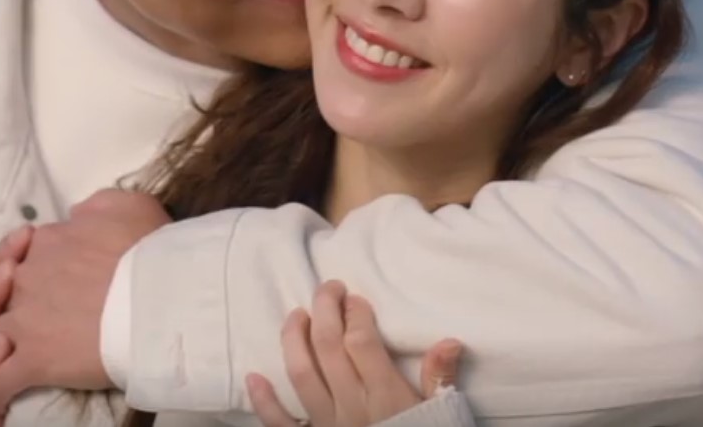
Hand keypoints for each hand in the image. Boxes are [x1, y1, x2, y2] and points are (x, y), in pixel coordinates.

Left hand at [0, 189, 170, 412]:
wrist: (162, 293)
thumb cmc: (151, 248)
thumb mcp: (126, 205)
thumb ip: (94, 207)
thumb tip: (76, 215)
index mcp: (46, 242)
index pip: (23, 256)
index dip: (33, 271)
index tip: (53, 287)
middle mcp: (26, 278)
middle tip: (20, 326)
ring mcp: (25, 321)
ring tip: (4, 363)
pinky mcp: (33, 360)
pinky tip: (6, 398)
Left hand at [245, 281, 462, 426]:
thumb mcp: (441, 414)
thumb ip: (440, 378)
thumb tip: (449, 341)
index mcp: (386, 396)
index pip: (360, 342)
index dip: (354, 313)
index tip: (354, 297)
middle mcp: (351, 406)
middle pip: (327, 347)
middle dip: (324, 309)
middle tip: (327, 288)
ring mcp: (327, 425)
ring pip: (301, 374)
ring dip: (293, 340)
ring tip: (297, 315)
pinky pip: (282, 423)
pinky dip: (264, 401)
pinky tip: (254, 377)